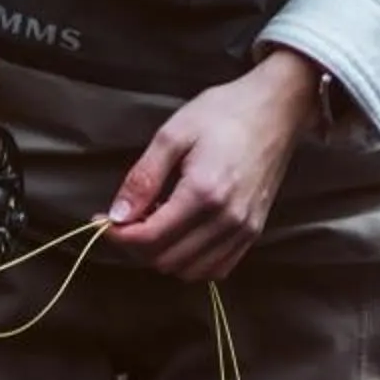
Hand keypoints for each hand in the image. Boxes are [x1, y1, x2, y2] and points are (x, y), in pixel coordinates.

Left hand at [101, 48, 325, 280]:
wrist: (276, 108)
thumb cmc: (224, 113)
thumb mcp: (173, 134)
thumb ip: (143, 178)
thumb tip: (117, 215)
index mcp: (204, 192)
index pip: (149, 238)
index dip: (118, 236)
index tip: (103, 221)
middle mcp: (227, 219)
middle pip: (166, 260)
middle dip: (136, 246)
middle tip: (128, 220)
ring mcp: (244, 229)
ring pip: (189, 271)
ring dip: (163, 255)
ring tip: (156, 224)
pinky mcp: (254, 232)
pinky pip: (217, 269)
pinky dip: (192, 262)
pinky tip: (182, 235)